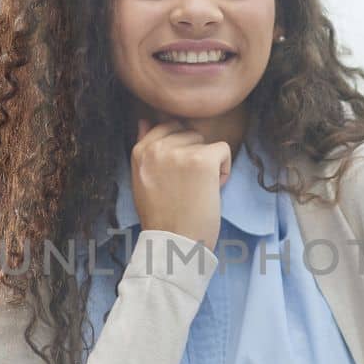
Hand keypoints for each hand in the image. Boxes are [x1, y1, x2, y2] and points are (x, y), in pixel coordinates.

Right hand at [131, 116, 231, 250]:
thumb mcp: (143, 180)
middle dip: (194, 155)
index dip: (180, 149)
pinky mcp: (202, 160)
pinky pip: (223, 150)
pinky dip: (224, 170)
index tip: (178, 176)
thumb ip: (146, 149)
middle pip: (188, 133)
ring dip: (209, 164)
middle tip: (188, 186)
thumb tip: (145, 119)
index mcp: (139, 151)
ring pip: (206, 142)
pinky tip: (212, 190)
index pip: (167, 127)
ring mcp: (179, 152)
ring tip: (198, 190)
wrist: (175, 244)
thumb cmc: (162, 217)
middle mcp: (156, 148)